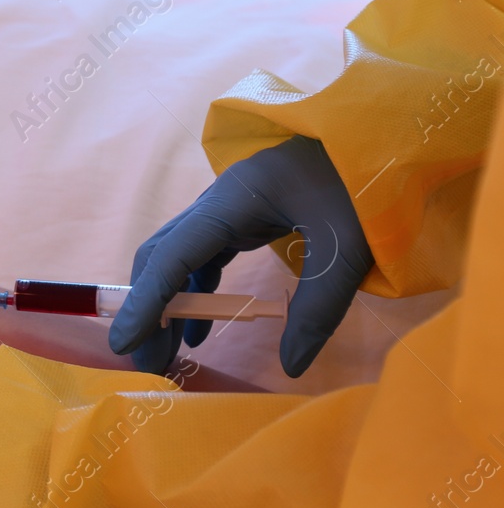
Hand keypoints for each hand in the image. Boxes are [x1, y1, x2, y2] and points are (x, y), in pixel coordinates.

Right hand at [108, 135, 373, 378]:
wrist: (384, 141)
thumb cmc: (367, 187)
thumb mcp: (348, 250)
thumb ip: (318, 309)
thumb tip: (291, 365)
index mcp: (233, 199)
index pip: (173, 255)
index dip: (145, 302)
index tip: (123, 343)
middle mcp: (218, 202)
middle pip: (163, 255)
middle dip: (148, 308)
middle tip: (145, 360)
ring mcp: (229, 208)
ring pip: (179, 258)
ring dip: (168, 305)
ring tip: (166, 355)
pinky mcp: (244, 217)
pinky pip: (203, 258)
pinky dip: (194, 294)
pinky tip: (199, 330)